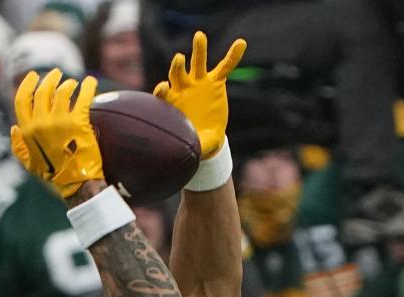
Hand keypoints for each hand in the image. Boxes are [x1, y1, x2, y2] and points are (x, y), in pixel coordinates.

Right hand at [12, 69, 103, 200]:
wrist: (77, 186)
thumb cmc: (54, 176)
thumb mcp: (30, 164)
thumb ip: (20, 146)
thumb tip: (13, 128)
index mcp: (28, 132)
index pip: (22, 100)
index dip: (27, 84)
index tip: (33, 75)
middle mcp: (41, 124)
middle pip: (43, 91)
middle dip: (49, 79)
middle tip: (57, 74)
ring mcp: (60, 122)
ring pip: (62, 91)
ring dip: (68, 84)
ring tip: (72, 84)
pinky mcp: (79, 122)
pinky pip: (83, 96)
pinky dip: (88, 86)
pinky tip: (90, 82)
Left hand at [153, 32, 245, 160]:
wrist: (206, 138)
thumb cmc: (195, 141)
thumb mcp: (194, 146)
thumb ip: (193, 144)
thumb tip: (193, 152)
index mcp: (173, 103)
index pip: (164, 94)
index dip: (163, 90)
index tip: (164, 88)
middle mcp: (183, 88)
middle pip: (178, 73)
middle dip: (177, 66)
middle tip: (178, 58)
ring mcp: (199, 83)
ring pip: (198, 63)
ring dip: (198, 50)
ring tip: (199, 37)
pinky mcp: (215, 81)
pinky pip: (225, 66)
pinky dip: (233, 56)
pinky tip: (240, 44)